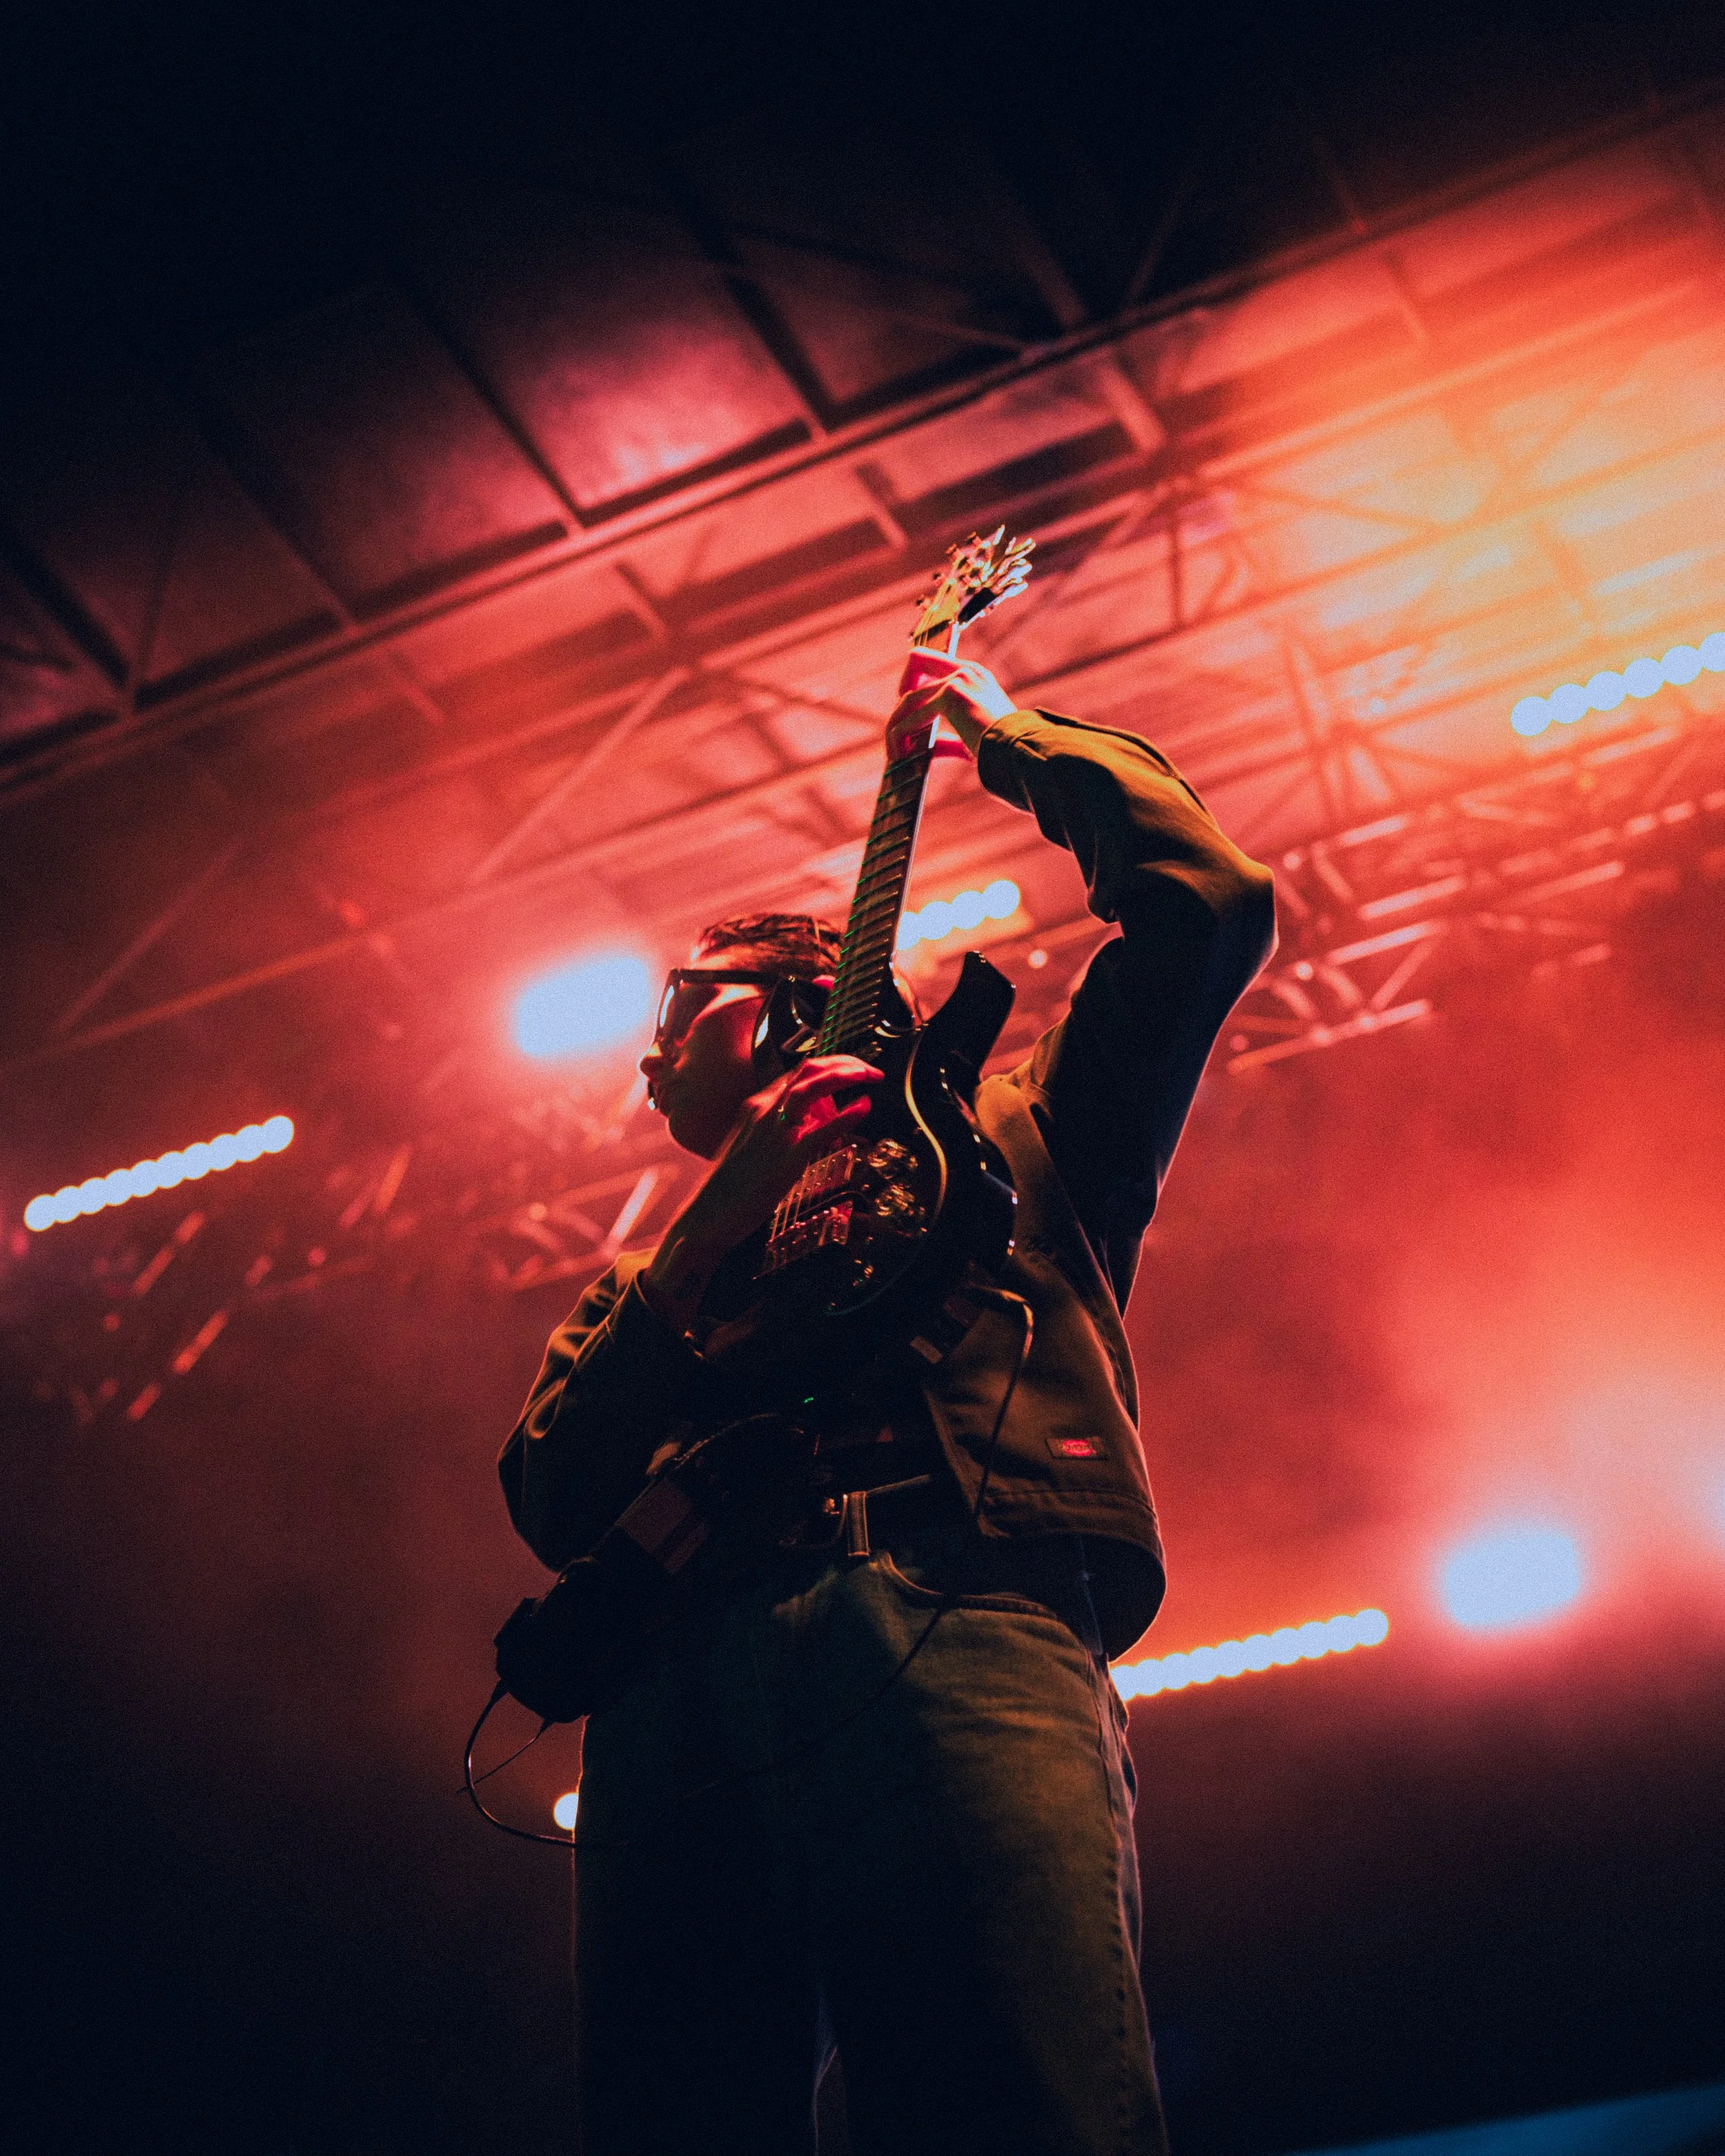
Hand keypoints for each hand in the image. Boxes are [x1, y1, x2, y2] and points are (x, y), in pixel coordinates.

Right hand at [641, 1054, 882, 1332]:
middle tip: (870, 1070)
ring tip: (870, 1076)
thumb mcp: (756, 1142)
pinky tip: (864, 1107)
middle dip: (843, 1063)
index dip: (830, 1064)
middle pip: (808, 1070)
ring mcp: (774, 1133)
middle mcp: (763, 1110)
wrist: (707, 1213)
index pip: (798, 1071)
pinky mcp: (785, 1160)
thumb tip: (816, 1120)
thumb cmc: (732, 1183)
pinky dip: (846, 1115)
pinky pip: (820, 1131)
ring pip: (811, 1088)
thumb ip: (784, 1127)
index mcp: (756, 1105)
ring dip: (844, 1076)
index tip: (853, 1068)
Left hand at [890, 650, 1018, 757]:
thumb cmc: (1006, 750)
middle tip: (896, 730)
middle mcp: (967, 671)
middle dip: (901, 697)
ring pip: (909, 697)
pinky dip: (900, 735)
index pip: (934, 660)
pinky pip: (912, 716)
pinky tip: (899, 754)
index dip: (913, 678)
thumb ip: (952, 736)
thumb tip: (931, 746)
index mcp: (976, 676)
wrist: (1022, 752)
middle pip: (916, 662)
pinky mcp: (952, 694)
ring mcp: (959, 679)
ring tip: (894, 751)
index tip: (905, 706)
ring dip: (896, 724)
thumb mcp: (975, 735)